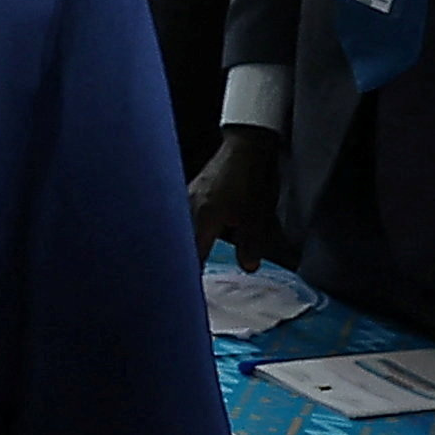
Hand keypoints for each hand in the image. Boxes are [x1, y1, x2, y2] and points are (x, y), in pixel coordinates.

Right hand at [187, 127, 288, 271]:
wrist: (245, 146)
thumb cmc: (251, 180)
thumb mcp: (257, 215)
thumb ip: (250, 243)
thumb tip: (248, 267)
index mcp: (202, 218)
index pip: (191, 255)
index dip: (191, 273)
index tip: (186, 288)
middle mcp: (187, 209)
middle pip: (178, 243)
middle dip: (178, 260)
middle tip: (178, 278)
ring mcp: (185, 198)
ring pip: (178, 230)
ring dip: (180, 245)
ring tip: (180, 259)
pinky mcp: (189, 191)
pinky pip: (181, 217)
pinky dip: (184, 231)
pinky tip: (190, 235)